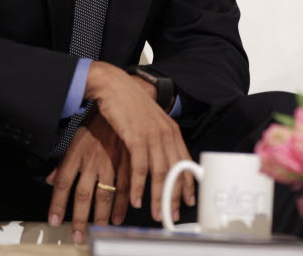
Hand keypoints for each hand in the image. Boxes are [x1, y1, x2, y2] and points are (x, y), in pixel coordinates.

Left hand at [46, 113, 129, 243]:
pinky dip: (123, 205)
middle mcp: (92, 160)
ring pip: (105, 194)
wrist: (119, 100)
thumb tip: (48, 181)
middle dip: (80, 219)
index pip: (62, 184)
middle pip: (82, 195)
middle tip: (78, 236)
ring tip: (99, 231)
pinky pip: (125, 187)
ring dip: (102, 217)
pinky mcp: (128, 161)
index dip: (57, 204)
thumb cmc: (95, 122)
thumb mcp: (74, 140)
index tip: (54, 221)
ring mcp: (110, 161)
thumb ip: (62, 164)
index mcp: (76, 154)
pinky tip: (120, 217)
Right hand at [84, 62, 194, 222]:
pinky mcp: (136, 137)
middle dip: (175, 197)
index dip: (188, 183)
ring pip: (161, 173)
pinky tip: (136, 200)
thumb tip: (160, 160)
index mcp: (171, 130)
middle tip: (173, 215)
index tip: (188, 201)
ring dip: (159, 197)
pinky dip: (139, 187)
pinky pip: (140, 168)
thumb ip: (157, 139)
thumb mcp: (149, 122)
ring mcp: (153, 135)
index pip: (185, 161)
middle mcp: (166, 133)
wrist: (114, 86)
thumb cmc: (128, 105)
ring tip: (157, 214)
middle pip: (175, 171)